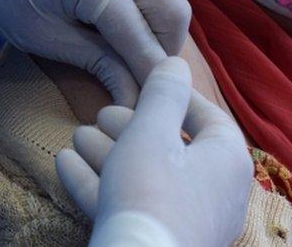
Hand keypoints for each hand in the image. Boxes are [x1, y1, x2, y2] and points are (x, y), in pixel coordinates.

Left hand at [0, 0, 190, 105]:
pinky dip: (148, 4)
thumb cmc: (4, 0)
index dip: (150, 78)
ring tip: (135, 54)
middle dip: (166, 51)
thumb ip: (101, 66)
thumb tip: (137, 103)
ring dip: (159, 27)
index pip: (142, 39)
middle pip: (173, 12)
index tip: (154, 109)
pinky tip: (126, 24)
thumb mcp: (48, 41)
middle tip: (148, 81)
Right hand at [56, 56, 251, 246]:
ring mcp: (188, 222)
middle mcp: (215, 193)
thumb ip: (163, 93)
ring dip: (107, 155)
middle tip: (99, 114)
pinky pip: (131, 206)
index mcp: (227, 160)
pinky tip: (65, 164)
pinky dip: (99, 186)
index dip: (174, 96)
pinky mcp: (159, 240)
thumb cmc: (151, 192)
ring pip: (146, 178)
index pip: (207, 117)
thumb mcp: (152, 131)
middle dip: (128, 128)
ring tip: (76, 136)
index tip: (143, 83)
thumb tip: (176, 62)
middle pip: (170, 149)